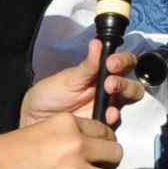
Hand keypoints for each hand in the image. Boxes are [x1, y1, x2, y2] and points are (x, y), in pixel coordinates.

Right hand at [0, 114, 134, 168]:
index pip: (103, 131)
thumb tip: (86, 149)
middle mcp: (76, 146)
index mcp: (69, 124)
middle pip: (115, 153)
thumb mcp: (42, 129)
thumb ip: (67, 135)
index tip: (107, 150)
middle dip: (115, 162)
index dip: (107, 141)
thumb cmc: (8, 152)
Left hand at [20, 39, 145, 127]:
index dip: (123, 61)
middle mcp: (108, 89)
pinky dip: (114, 117)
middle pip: (132, 82)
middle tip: (110, 82)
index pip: (124, 63)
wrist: (35, 119)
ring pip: (128, 99)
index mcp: (101, 73)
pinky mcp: (103, 124)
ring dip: (123, 93)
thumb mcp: (67, 78)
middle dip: (125, 80)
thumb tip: (97, 44)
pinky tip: (107, 115)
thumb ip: (86, 66)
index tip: (111, 62)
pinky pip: (116, 121)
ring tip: (109, 92)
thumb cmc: (49, 96)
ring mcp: (107, 106)